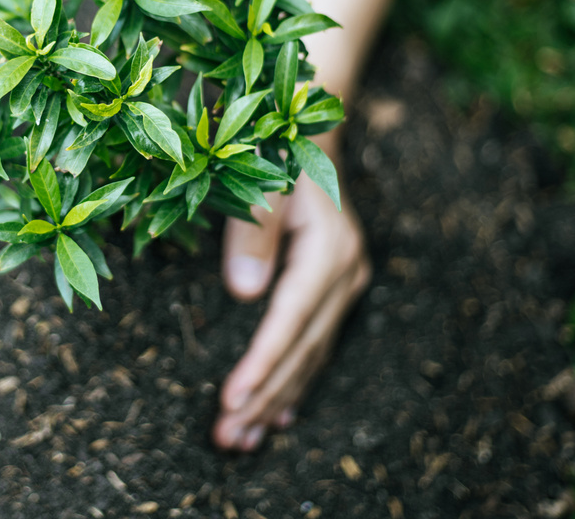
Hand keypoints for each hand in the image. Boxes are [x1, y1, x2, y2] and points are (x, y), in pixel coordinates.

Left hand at [212, 136, 370, 450]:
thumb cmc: (277, 153)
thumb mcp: (261, 184)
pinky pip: (316, 346)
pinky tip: (280, 416)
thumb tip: (244, 294)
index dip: (260, 365)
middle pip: (302, 350)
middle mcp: (345, 274)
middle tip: (227, 438)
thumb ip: (253, 235)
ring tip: (243, 440)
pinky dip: (295, 382)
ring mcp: (346, 283)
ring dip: (277, 400)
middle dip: (263, 397)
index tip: (231, 402)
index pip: (290, 323)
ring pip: (310, 355)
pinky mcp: (337, 288)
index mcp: (329, 252)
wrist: (311, 135)